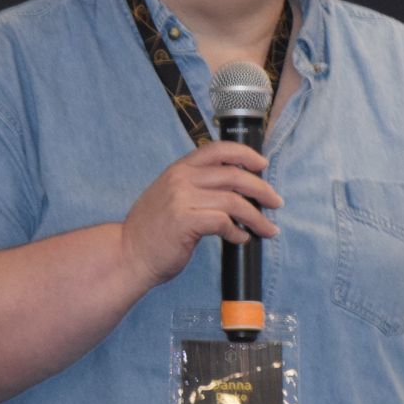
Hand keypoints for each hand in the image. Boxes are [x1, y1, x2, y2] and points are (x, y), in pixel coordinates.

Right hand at [120, 140, 281, 288]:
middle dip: (261, 189)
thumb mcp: (170, 197)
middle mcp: (180, 179)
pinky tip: (241, 239)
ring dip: (257, 216)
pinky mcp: (185, 221)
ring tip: (268, 229)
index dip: (245, 154)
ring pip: (234, 201)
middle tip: (275, 202)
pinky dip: (238, 232)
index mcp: (178, 169)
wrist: (128, 254)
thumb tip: (233, 190)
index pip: (217, 149)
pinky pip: (224, 222)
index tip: (262, 165)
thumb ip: (195, 187)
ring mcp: (181, 199)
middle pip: (234, 175)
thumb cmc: (152, 231)